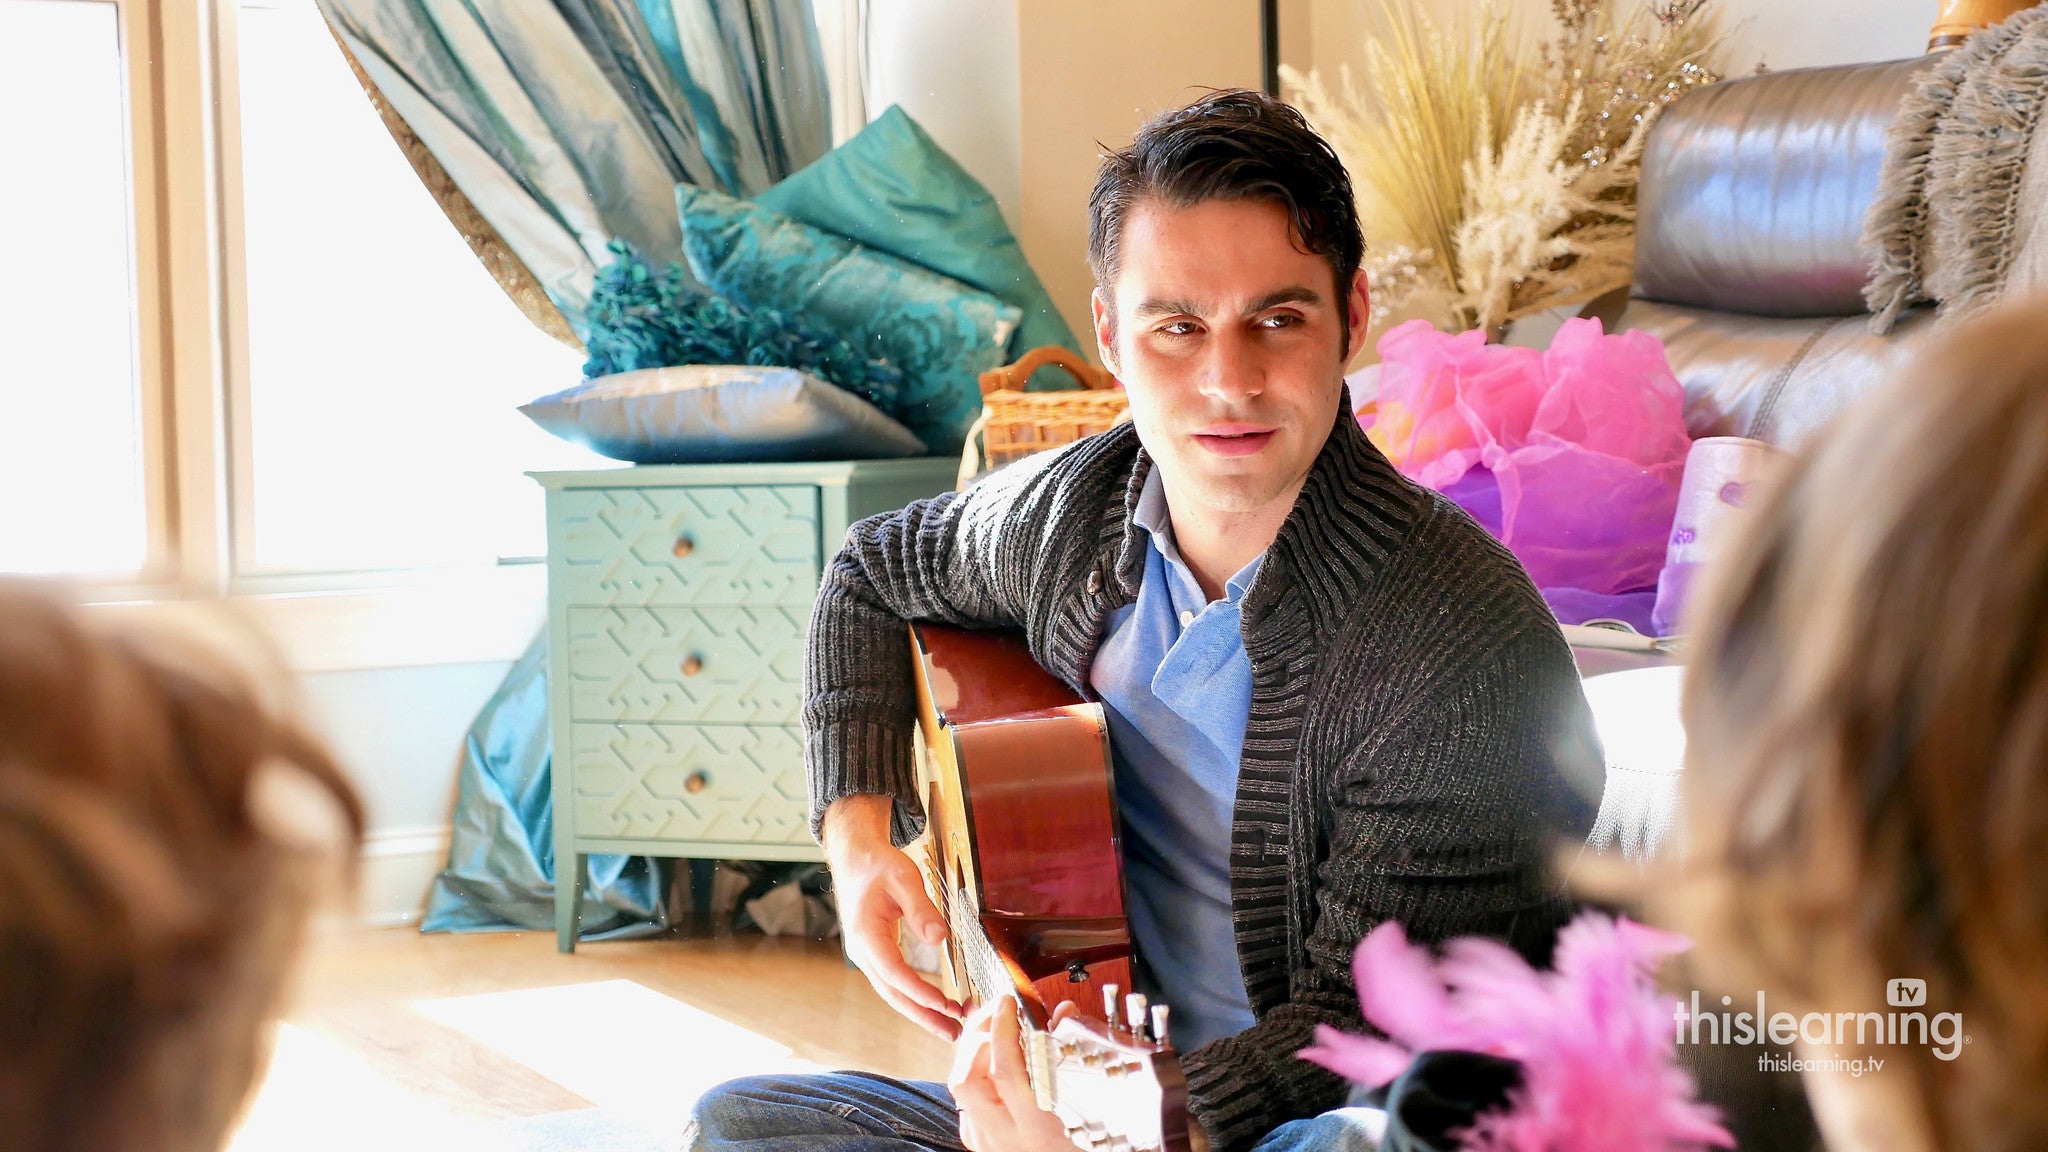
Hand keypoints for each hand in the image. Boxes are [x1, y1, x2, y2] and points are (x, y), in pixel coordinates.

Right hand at [821, 794, 964, 1038]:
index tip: (947, 1006)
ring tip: (949, 1027)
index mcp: (866, 935)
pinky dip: (914, 997)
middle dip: (924, 1016)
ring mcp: (866, 956)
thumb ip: (921, 908)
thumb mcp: (903, 878)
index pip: (895, 973)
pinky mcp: (875, 955)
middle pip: (893, 993)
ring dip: (920, 1011)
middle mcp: (862, 952)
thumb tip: (939, 938)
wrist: (855, 858)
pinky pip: (894, 982)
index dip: (921, 992)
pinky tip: (933, 1006)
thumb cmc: (878, 866)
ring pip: (893, 992)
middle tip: (954, 1033)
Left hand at [949, 998, 1081, 1151]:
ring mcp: (986, 1141)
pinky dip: (975, 1074)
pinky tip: (992, 1063)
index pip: (1006, 1072)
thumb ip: (1075, 1055)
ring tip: (993, 1031)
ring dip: (972, 1051)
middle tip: (996, 1012)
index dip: (1002, 1031)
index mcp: (1038, 1128)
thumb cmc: (1088, 1145)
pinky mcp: (978, 1141)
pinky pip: (965, 1102)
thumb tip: (1063, 1013)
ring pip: (959, 1087)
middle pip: (966, 1079)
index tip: (1008, 1004)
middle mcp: (1005, 1137)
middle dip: (977, 1036)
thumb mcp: (1093, 1106)